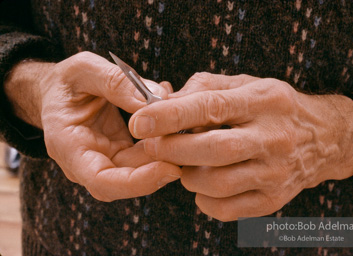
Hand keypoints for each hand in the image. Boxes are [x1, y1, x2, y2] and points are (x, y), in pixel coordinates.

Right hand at [5, 51, 180, 200]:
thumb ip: (116, 82)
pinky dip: (162, 138)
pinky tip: (172, 114)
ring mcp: (105, 160)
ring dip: (166, 149)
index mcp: (68, 147)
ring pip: (143, 168)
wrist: (60, 92)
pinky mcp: (120, 153)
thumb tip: (158, 98)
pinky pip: (146, 154)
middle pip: (129, 181)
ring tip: (182, 118)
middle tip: (191, 143)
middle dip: (162, 165)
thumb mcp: (85, 70)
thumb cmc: (66, 81)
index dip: (138, 182)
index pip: (102, 182)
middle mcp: (87, 163)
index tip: (171, 169)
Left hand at [129, 72, 352, 220]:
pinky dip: (203, 199)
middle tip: (151, 146)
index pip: (211, 107)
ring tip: (183, 164)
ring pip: (216, 183)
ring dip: (186, 175)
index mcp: (262, 101)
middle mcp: (272, 137)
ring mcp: (274, 172)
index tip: (140, 121)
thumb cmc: (273, 107)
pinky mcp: (273, 199)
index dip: (171, 116)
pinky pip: (226, 208)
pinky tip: (203, 184)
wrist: (322, 138)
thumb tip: (163, 103)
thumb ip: (204, 88)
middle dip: (171, 150)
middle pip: (212, 150)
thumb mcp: (245, 84)